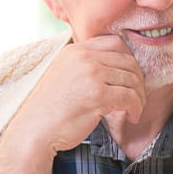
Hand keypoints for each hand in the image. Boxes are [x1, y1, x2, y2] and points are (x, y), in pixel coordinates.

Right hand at [0, 35, 144, 157]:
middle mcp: (83, 58)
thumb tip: (114, 68)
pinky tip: (132, 116)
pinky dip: (136, 108)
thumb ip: (84, 66)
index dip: (129, 59)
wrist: (33, 131)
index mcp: (75, 51)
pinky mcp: (98, 95)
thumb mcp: (63, 75)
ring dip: (139, 97)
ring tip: (135, 109)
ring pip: (132, 80)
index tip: (130, 77)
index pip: (115, 43)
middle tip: (137, 97)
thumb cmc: (49, 109)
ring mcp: (91, 74)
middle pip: (128, 61)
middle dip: (138, 81)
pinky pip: (130, 97)